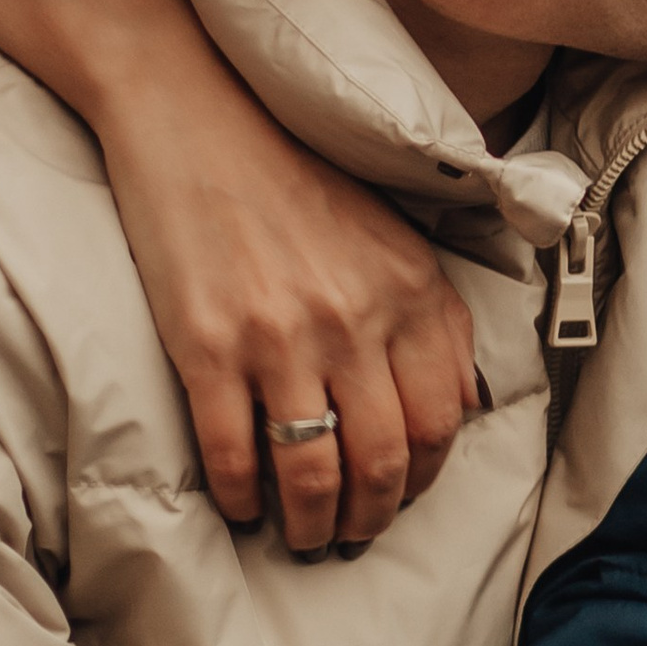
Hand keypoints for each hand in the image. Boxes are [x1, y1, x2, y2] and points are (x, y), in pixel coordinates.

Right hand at [0, 0, 478, 548]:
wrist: (193, 110)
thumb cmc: (292, 171)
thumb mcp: (389, 233)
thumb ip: (427, 313)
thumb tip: (453, 405)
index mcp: (412, 289)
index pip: (444, 421)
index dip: (427, 478)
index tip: (404, 496)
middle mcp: (358, 318)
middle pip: (386, 460)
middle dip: (372, 516)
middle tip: (352, 535)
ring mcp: (282, 336)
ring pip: (315, 471)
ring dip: (311, 522)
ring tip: (301, 534)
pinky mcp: (209, 345)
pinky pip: (236, 454)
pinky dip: (242, 496)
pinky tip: (241, 505)